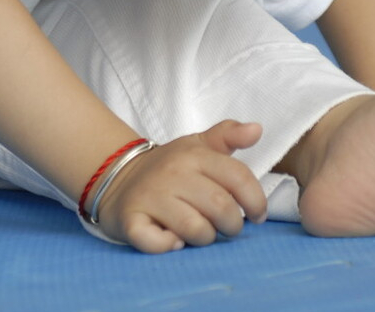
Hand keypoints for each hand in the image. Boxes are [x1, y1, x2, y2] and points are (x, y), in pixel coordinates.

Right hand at [94, 120, 266, 253]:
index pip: (238, 177)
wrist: (117, 177)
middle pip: (221, 207)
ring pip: (195, 229)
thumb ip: (228, 135)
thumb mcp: (197, 146)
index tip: (257, 215)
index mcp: (193, 155)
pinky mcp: (131, 220)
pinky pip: (157, 242)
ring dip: (205, 238)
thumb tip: (257, 129)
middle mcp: (172, 173)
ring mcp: (150, 197)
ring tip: (200, 232)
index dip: (256, 200)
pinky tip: (173, 240)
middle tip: (227, 227)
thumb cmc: (169, 168)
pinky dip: (169, 246)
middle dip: (232, 225)